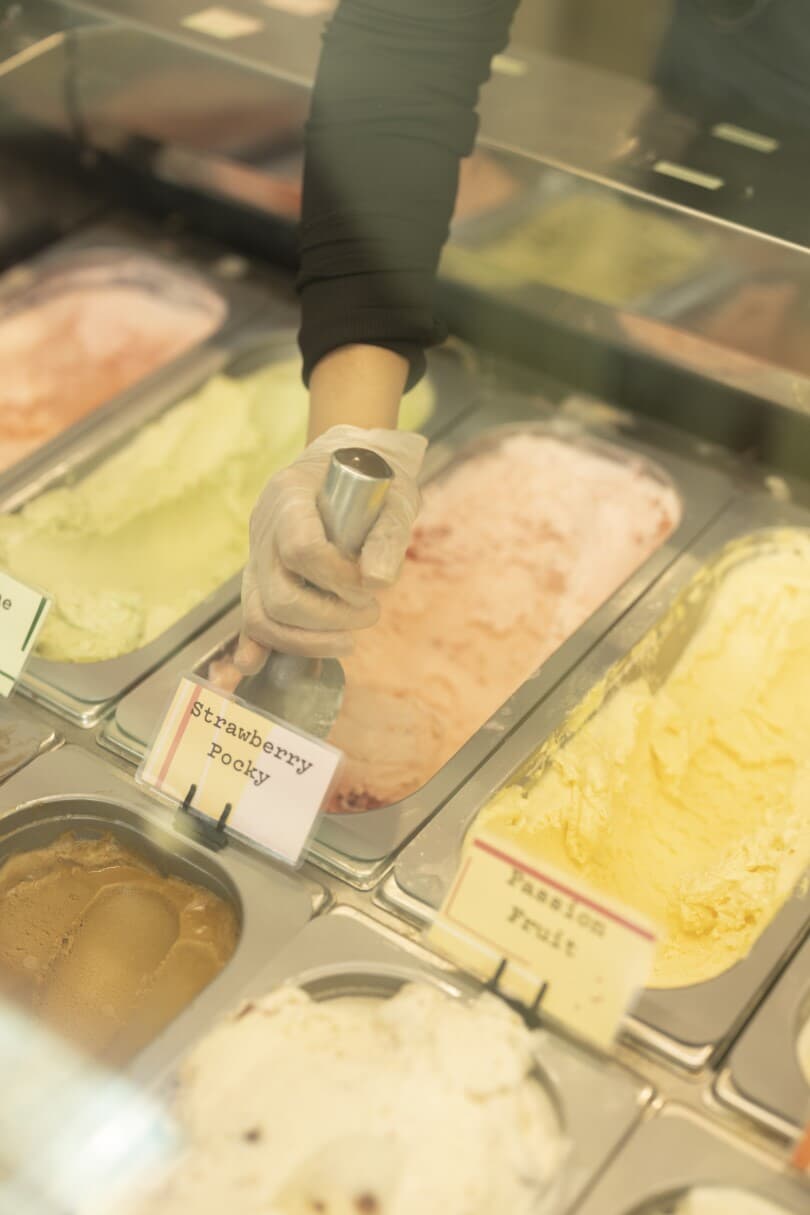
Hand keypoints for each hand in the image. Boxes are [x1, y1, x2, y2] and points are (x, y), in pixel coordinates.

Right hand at [229, 424, 426, 678]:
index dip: (338, 579)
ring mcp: (257, 555)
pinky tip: (255, 666)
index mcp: (291, 496)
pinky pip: (250, 616)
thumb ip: (388, 537)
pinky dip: (256, 643)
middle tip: (370, 614)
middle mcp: (264, 527)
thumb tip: (379, 583)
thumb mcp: (392, 496)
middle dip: (327, 619)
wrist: (345, 465)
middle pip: (278, 593)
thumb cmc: (370, 479)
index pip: (301, 549)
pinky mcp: (260, 578)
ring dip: (304, 640)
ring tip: (348, 641)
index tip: (370, 589)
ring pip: (260, 613)